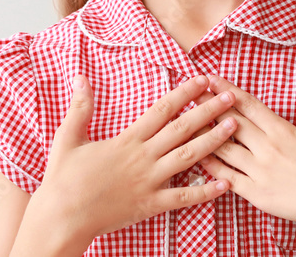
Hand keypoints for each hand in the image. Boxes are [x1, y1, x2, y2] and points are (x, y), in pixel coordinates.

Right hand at [33, 73, 238, 242]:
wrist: (62, 218)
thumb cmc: (63, 179)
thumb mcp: (68, 138)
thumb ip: (80, 108)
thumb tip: (80, 78)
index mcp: (127, 140)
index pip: (162, 110)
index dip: (184, 93)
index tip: (202, 80)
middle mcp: (143, 158)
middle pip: (182, 129)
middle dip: (208, 111)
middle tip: (230, 98)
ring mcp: (149, 182)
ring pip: (188, 158)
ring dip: (213, 141)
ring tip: (234, 128)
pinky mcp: (150, 204)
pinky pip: (183, 197)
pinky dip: (206, 191)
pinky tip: (225, 183)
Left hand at [191, 65, 295, 237]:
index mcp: (283, 131)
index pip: (248, 105)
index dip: (226, 91)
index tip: (209, 79)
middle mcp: (267, 150)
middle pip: (230, 123)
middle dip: (208, 106)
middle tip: (188, 93)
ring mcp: (260, 173)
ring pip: (225, 150)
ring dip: (204, 134)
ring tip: (186, 123)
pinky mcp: (258, 195)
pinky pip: (229, 179)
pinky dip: (213, 168)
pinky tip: (199, 159)